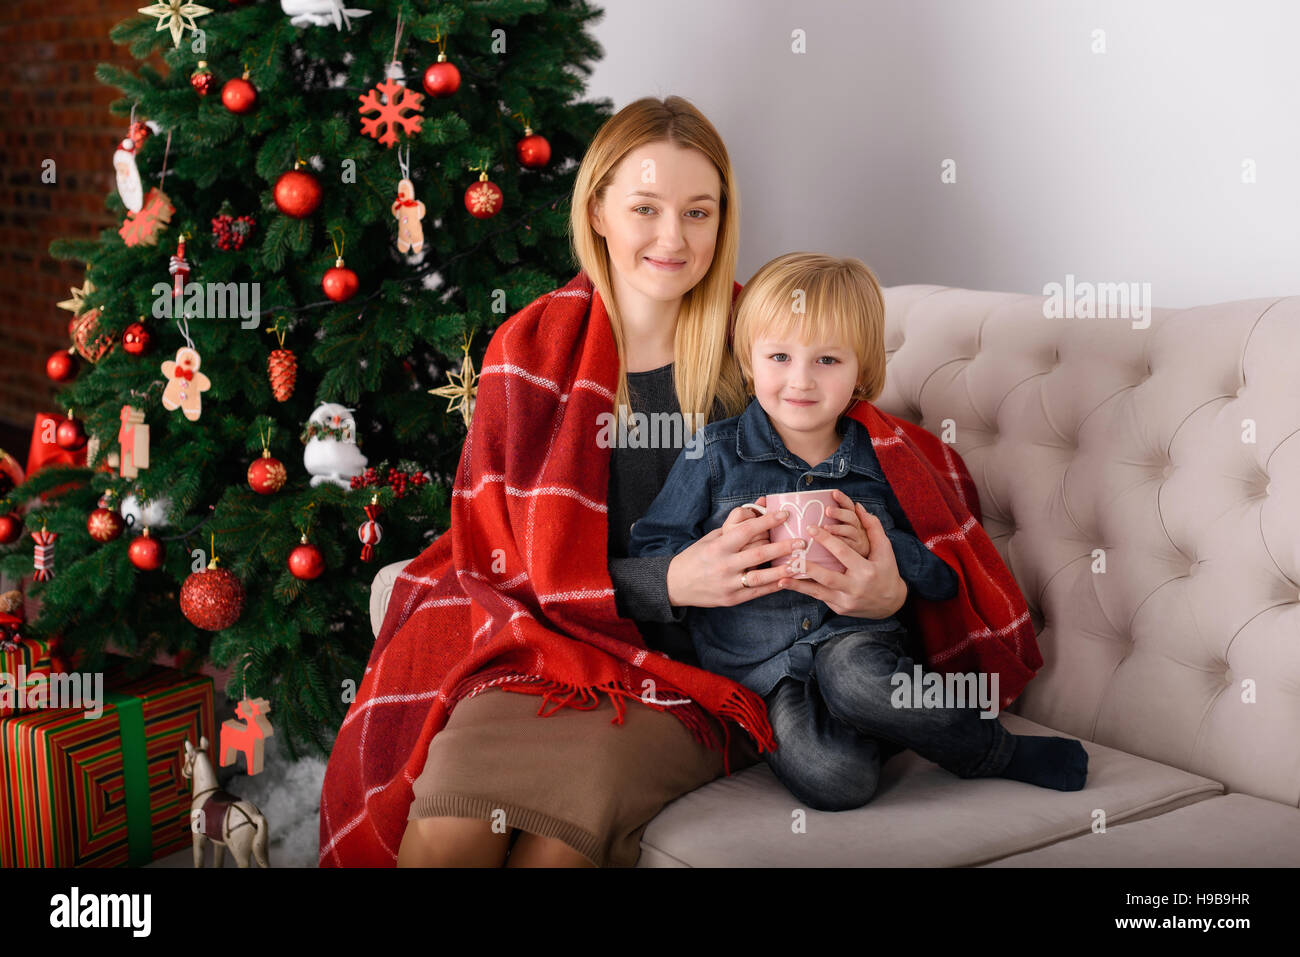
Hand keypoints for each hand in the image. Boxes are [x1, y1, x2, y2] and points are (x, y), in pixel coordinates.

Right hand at [666, 499, 804, 608]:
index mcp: (718, 546)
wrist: (676, 584)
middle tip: (802, 541)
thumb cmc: (697, 556)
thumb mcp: (713, 536)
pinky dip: (774, 586)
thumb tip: (761, 505)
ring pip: (761, 577)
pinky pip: (757, 592)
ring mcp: (728, 583)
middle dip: (782, 547)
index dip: (767, 521)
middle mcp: (724, 564)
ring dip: (782, 570)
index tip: (785, 514)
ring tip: (799, 563)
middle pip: (758, 554)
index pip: (746, 530)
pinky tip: (788, 579)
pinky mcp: (732, 598)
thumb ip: (737, 523)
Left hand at [778, 502, 907, 618]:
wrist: (891, 604)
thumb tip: (859, 507)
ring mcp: (846, 601)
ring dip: (798, 585)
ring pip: (818, 593)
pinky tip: (789, 584)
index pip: (843, 553)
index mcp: (866, 571)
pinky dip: (805, 591)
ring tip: (780, 577)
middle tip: (791, 556)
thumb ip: (873, 529)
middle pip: (827, 577)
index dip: (827, 540)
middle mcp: (855, 588)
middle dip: (808, 567)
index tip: (810, 528)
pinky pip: (819, 598)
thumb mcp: (885, 551)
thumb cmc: (887, 572)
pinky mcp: (839, 609)